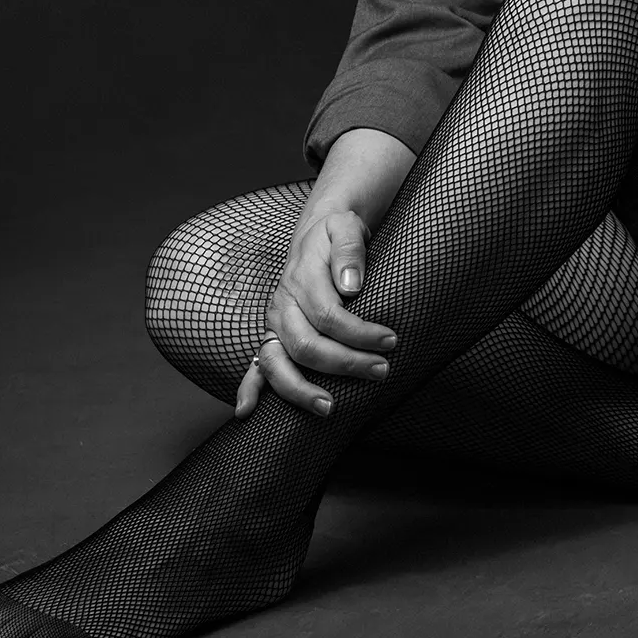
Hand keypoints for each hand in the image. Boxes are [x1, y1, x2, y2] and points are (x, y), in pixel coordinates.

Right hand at [233, 207, 396, 418]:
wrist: (316, 232)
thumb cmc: (336, 233)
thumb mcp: (346, 226)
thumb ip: (349, 250)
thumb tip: (350, 286)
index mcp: (302, 277)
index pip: (329, 315)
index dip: (359, 333)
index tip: (389, 341)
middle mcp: (282, 304)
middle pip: (307, 344)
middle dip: (345, 363)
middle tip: (380, 370)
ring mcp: (273, 323)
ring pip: (278, 363)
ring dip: (302, 390)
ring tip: (330, 408)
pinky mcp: (272, 335)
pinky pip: (257, 366)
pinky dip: (249, 389)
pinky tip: (248, 412)